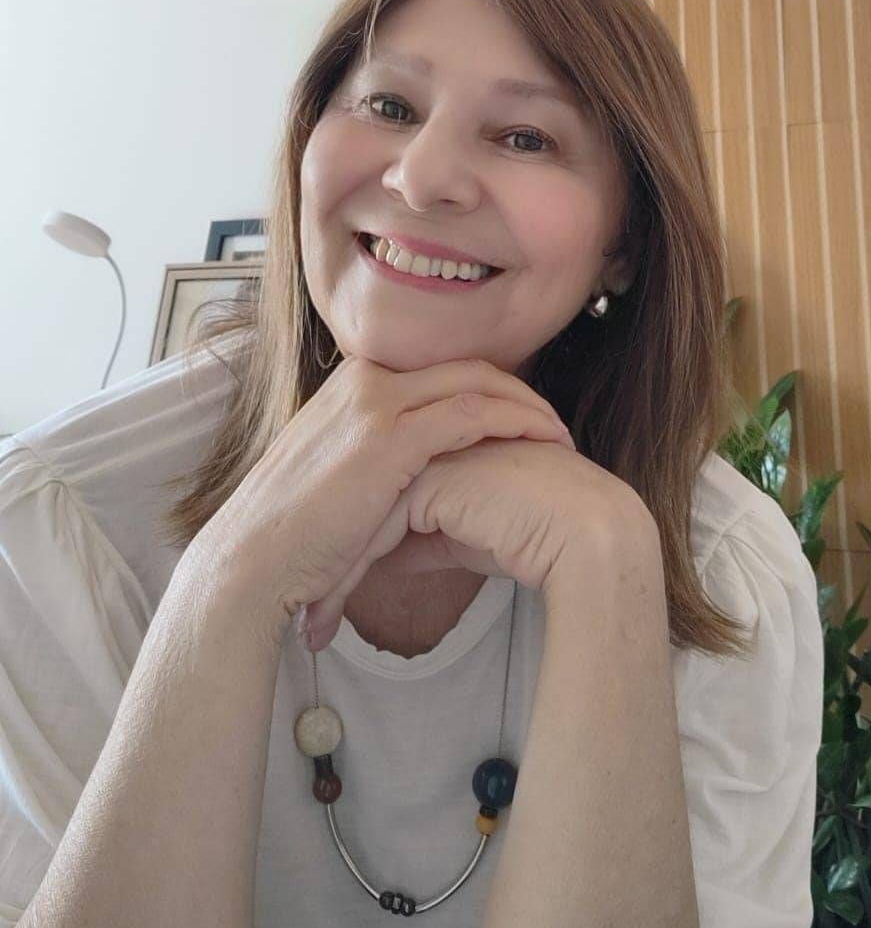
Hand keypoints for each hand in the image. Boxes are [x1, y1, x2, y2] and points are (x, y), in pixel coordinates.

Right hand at [178, 354, 574, 654]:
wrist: (253, 559)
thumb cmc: (293, 538)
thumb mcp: (338, 482)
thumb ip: (377, 466)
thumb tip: (414, 487)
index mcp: (351, 385)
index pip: (438, 372)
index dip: (487, 391)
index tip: (522, 420)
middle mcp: (365, 379)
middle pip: (466, 367)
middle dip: (517, 392)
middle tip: (553, 424)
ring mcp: (377, 401)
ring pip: (477, 383)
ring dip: (527, 407)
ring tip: (560, 437)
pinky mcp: (391, 433)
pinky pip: (474, 414)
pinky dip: (516, 424)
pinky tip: (544, 445)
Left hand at [302, 427, 648, 649]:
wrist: (583, 535)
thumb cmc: (532, 536)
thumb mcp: (463, 540)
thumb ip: (425, 536)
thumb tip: (390, 554)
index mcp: (424, 444)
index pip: (365, 492)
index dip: (342, 546)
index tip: (321, 593)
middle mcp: (419, 438)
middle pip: (351, 502)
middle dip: (324, 561)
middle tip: (307, 618)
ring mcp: (425, 451)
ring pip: (355, 516)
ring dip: (330, 576)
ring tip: (314, 628)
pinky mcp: (432, 478)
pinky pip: (374, 531)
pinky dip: (348, 579)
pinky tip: (333, 620)